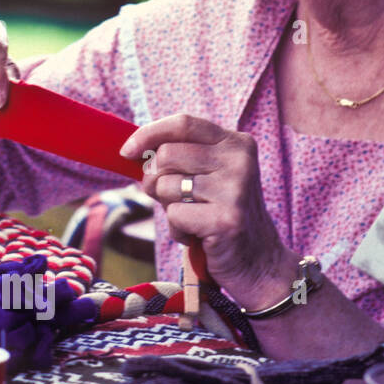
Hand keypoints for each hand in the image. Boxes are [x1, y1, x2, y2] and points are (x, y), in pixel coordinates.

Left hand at [119, 112, 294, 307]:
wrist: (257, 260)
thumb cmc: (221, 214)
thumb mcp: (208, 176)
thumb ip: (180, 158)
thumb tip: (132, 150)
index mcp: (236, 143)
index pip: (183, 123)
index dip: (148, 134)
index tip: (126, 151)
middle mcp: (239, 160)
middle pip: (166, 155)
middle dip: (155, 180)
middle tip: (171, 199)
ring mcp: (235, 189)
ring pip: (166, 186)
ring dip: (169, 208)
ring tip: (193, 219)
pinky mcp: (226, 218)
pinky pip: (174, 215)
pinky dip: (177, 230)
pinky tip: (198, 235)